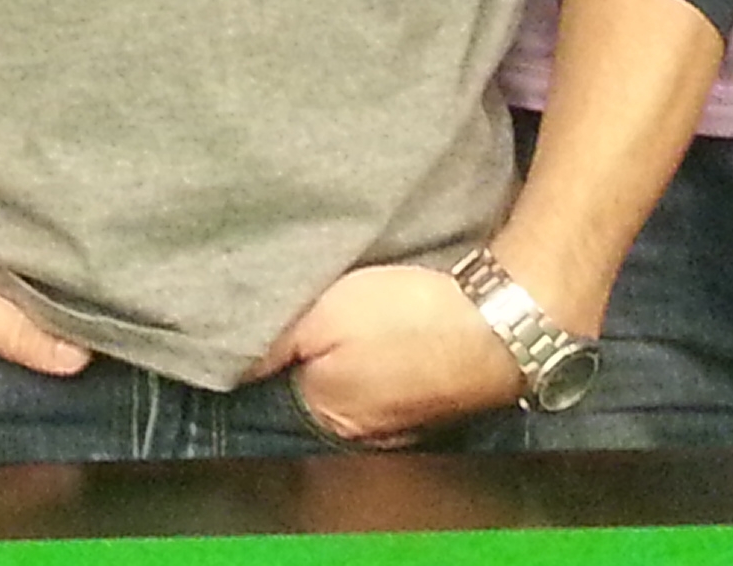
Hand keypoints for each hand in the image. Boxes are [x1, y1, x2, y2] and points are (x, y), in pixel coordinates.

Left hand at [261, 262, 522, 445]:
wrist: (501, 324)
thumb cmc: (409, 319)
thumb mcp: (325, 317)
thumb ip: (275, 342)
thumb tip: (231, 363)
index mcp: (329, 415)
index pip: (280, 382)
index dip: (277, 342)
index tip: (281, 311)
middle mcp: (365, 430)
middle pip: (321, 381)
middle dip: (317, 348)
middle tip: (323, 303)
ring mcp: (406, 417)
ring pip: (361, 376)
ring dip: (358, 348)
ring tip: (362, 309)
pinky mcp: (439, 395)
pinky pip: (399, 371)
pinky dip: (394, 349)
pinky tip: (398, 323)